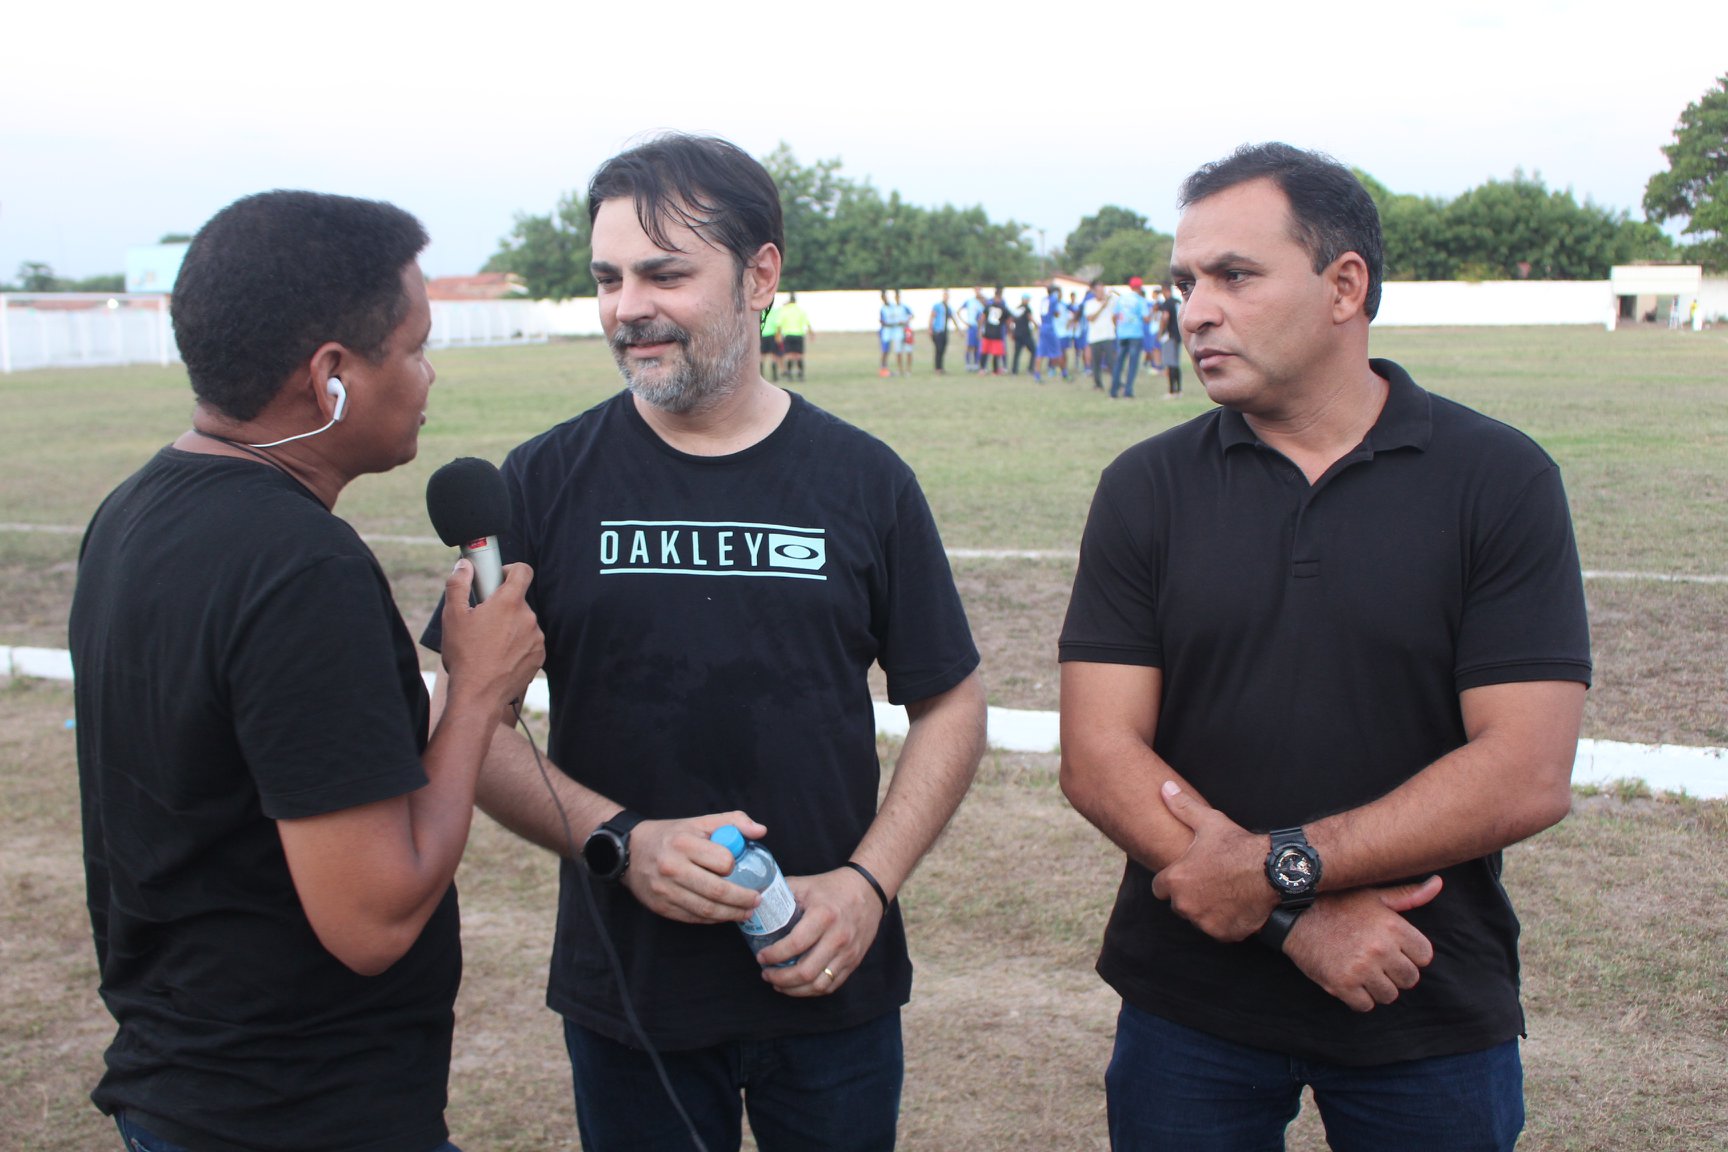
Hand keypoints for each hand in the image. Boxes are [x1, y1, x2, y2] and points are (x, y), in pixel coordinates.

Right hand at [439, 561, 544, 722]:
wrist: (478, 696)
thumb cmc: (464, 655)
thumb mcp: (452, 616)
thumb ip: (458, 584)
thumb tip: (464, 565)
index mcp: (509, 603)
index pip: (523, 571)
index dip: (511, 569)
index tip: (499, 578)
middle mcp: (528, 618)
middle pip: (518, 601)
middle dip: (502, 606)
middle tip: (482, 621)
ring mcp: (537, 639)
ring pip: (523, 623)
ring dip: (510, 627)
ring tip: (488, 644)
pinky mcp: (539, 657)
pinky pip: (529, 643)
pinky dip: (517, 646)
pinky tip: (499, 658)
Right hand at [619, 812, 767, 923]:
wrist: (630, 852)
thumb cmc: (670, 836)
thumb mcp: (698, 822)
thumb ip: (732, 822)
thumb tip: (760, 830)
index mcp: (684, 843)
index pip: (721, 860)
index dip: (736, 867)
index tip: (747, 871)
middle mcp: (672, 867)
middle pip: (716, 891)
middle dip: (742, 899)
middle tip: (757, 900)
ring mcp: (665, 890)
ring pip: (706, 910)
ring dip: (731, 914)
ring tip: (747, 912)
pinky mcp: (662, 907)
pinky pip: (693, 918)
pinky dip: (713, 920)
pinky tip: (725, 915)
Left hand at [757, 866, 885, 997]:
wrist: (868, 890)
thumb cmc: (831, 887)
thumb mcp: (804, 884)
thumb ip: (779, 894)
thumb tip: (754, 904)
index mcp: (824, 915)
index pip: (795, 944)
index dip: (774, 955)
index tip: (761, 957)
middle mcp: (838, 937)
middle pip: (806, 971)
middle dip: (780, 978)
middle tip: (766, 974)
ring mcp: (848, 952)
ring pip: (818, 984)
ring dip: (794, 989)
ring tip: (778, 984)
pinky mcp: (854, 961)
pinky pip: (831, 985)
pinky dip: (811, 991)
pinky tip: (798, 986)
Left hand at [1150, 781, 1276, 941]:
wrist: (1272, 870)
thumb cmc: (1238, 845)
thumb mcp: (1209, 822)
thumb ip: (1182, 807)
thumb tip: (1164, 788)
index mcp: (1176, 880)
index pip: (1159, 888)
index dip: (1172, 880)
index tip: (1186, 874)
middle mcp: (1186, 905)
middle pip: (1179, 904)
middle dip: (1189, 896)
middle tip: (1209, 881)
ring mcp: (1205, 922)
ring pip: (1199, 918)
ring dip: (1207, 910)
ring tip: (1225, 892)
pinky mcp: (1225, 934)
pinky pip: (1219, 930)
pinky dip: (1226, 922)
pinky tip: (1238, 905)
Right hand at [1282, 877, 1442, 1011]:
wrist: (1293, 914)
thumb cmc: (1338, 903)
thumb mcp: (1373, 895)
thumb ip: (1408, 895)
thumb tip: (1438, 884)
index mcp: (1393, 926)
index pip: (1425, 957)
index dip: (1410, 954)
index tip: (1393, 949)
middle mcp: (1380, 948)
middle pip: (1410, 979)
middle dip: (1395, 973)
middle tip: (1375, 961)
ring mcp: (1361, 968)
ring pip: (1389, 996)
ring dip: (1377, 987)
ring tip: (1361, 970)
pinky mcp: (1341, 984)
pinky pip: (1365, 1005)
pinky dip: (1358, 998)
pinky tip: (1348, 979)